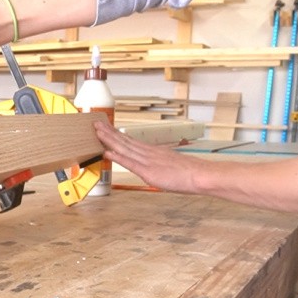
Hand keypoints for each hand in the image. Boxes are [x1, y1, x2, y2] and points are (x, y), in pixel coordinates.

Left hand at [93, 121, 207, 193]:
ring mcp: (147, 161)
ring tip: (97, 131)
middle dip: (108, 132)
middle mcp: (148, 153)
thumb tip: (155, 165)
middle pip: (124, 140)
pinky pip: (129, 162)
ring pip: (124, 148)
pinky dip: (117, 156)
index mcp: (153, 151)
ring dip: (109, 139)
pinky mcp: (148, 171)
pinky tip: (106, 151)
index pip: (131, 141)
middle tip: (95, 123)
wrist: (201, 175)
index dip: (116, 134)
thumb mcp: (171, 165)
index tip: (106, 127)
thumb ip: (160, 163)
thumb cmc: (190, 173)